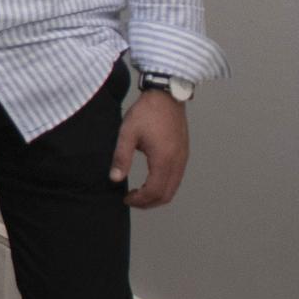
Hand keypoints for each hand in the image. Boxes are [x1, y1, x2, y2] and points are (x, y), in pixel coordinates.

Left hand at [112, 89, 188, 207]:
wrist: (167, 96)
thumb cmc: (146, 112)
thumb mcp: (127, 133)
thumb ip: (121, 157)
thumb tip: (115, 178)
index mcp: (164, 159)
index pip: (154, 191)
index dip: (140, 200)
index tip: (126, 199)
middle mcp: (177, 162)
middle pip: (166, 195)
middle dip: (149, 202)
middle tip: (132, 200)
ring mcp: (183, 159)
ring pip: (173, 188)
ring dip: (157, 195)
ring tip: (139, 193)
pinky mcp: (184, 154)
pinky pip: (177, 178)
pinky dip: (164, 186)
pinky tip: (151, 181)